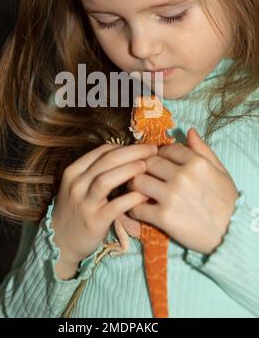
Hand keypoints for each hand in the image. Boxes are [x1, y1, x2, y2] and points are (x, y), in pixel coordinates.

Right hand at [51, 142, 157, 263]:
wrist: (61, 241)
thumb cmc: (76, 210)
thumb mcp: (79, 186)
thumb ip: (98, 171)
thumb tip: (129, 156)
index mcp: (74, 171)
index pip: (102, 151)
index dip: (126, 146)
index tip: (144, 147)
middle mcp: (76, 184)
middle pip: (107, 160)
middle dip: (133, 152)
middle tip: (152, 151)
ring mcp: (83, 203)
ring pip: (107, 179)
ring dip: (130, 170)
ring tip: (147, 167)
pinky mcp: (94, 221)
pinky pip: (115, 206)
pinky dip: (132, 198)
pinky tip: (145, 194)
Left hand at [126, 128, 239, 254]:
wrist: (232, 235)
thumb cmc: (227, 202)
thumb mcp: (220, 171)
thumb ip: (202, 150)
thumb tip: (189, 131)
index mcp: (196, 163)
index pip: (166, 149)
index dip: (159, 154)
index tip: (158, 162)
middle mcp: (182, 176)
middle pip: (148, 163)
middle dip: (144, 168)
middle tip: (143, 175)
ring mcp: (171, 197)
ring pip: (137, 181)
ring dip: (134, 185)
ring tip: (138, 190)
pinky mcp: (164, 217)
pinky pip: (137, 207)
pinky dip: (134, 208)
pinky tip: (139, 209)